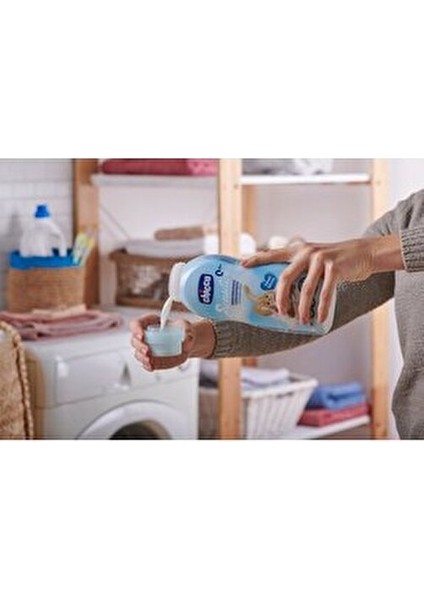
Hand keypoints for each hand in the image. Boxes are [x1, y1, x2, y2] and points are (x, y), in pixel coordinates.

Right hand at [130, 314, 195, 370]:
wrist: (185, 342)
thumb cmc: (182, 330)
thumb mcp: (186, 326)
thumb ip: (186, 331)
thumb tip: (187, 338)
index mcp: (150, 322)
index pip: (136, 324)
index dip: (136, 329)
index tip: (142, 336)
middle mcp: (145, 335)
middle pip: (134, 340)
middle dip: (139, 346)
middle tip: (147, 351)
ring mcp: (146, 348)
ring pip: (138, 353)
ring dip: (142, 358)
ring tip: (149, 360)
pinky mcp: (150, 358)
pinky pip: (145, 363)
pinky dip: (148, 366)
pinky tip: (151, 366)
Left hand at [241, 237, 378, 323]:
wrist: (364, 253)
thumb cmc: (334, 261)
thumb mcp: (314, 259)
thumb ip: (300, 269)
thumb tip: (284, 294)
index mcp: (298, 250)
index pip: (273, 254)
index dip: (257, 259)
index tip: (242, 264)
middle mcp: (307, 253)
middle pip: (286, 277)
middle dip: (281, 298)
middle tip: (281, 313)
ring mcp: (321, 259)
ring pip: (306, 289)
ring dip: (302, 308)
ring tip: (301, 320)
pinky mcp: (335, 268)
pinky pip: (325, 293)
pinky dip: (321, 308)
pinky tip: (319, 319)